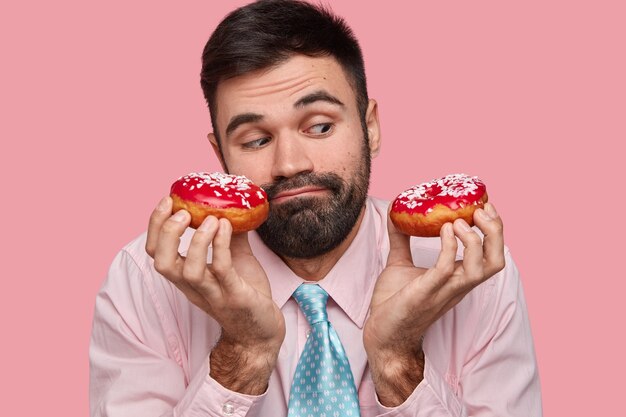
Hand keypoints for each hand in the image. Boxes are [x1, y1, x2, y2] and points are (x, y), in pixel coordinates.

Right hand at [145, 196, 284, 393]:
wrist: (263, 332)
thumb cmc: (247, 295)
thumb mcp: (236, 260)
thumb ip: (229, 236)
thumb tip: (232, 205)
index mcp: (187, 277)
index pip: (156, 252)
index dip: (155, 226)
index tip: (167, 201)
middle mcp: (193, 288)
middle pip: (162, 263)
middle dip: (166, 233)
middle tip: (181, 211)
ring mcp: (213, 294)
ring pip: (188, 271)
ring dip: (198, 241)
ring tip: (211, 218)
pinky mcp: (235, 298)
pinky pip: (222, 271)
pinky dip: (221, 246)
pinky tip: (227, 227)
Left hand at [363, 203, 504, 405]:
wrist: (382, 334)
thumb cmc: (394, 302)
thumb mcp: (400, 264)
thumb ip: (401, 239)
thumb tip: (395, 213)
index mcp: (457, 277)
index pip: (490, 254)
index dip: (494, 230)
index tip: (484, 205)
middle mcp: (458, 284)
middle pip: (496, 261)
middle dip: (496, 233)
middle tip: (481, 209)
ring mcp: (445, 290)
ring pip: (482, 268)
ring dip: (476, 240)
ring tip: (460, 220)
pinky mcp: (427, 293)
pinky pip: (447, 269)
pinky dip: (450, 247)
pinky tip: (444, 230)